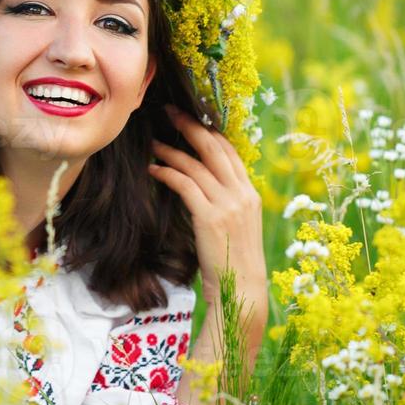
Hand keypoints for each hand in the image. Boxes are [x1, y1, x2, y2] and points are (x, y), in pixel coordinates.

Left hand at [148, 103, 268, 384]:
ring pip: (197, 164)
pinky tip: (153, 169)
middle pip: (215, 147)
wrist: (241, 291)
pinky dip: (167, 172)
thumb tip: (204, 189)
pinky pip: (185, 184)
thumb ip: (225, 205)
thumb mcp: (235, 228)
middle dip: (190, 126)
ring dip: (172, 149)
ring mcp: (228, 204)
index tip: (191, 120)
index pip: (230, 152)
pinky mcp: (210, 216)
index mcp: (251, 194)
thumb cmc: (233, 264)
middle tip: (169, 112)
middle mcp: (242, 193)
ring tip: (154, 142)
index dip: (210, 132)